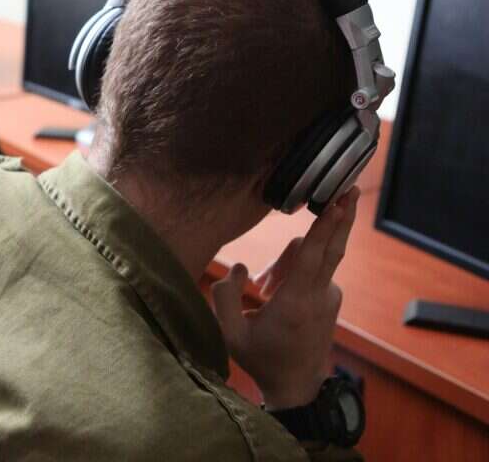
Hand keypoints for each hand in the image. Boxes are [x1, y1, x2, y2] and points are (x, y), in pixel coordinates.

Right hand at [212, 187, 359, 409]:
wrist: (297, 388)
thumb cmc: (262, 360)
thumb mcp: (230, 334)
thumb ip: (224, 296)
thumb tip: (239, 266)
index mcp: (295, 302)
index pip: (313, 255)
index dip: (325, 227)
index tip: (338, 202)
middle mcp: (318, 296)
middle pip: (333, 247)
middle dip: (342, 216)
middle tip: (350, 188)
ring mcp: (329, 298)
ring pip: (312, 259)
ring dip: (289, 261)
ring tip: (262, 291)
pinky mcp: (330, 300)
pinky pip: (313, 271)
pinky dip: (295, 272)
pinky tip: (272, 295)